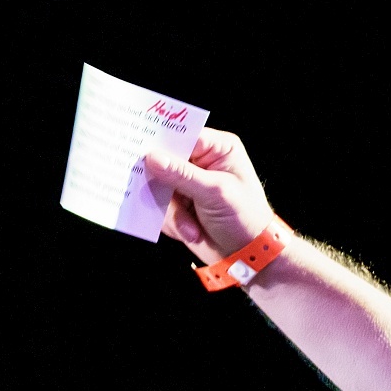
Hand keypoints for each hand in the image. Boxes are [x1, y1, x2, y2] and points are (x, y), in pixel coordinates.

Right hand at [145, 128, 274, 261]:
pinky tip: (192, 232)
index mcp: (219, 149)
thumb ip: (182, 174)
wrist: (249, 254)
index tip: (141, 150)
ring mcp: (189, 184)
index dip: (161, 141)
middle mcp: (202, 162)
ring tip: (193, 227)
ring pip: (159, 188)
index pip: (183, 136)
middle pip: (165, 161)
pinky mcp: (180, 204)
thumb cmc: (245, 218)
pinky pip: (160, 207)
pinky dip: (174, 222)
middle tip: (164, 197)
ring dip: (173, 211)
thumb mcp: (215, 192)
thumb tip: (152, 157)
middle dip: (164, 185)